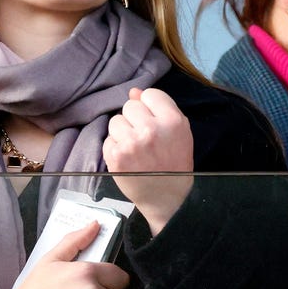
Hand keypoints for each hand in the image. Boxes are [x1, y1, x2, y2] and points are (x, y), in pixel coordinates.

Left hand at [103, 87, 193, 234]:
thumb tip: (134, 91)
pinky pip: (108, 138)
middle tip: (145, 139)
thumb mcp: (179, 132)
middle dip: (135, 120)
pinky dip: (115, 148)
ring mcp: (132, 143)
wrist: (166, 197)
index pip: (150, 94)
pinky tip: (128, 159)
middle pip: (130, 106)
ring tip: (136, 149)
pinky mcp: (116, 156)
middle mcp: (152, 129)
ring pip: (116, 120)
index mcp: (173, 121)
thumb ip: (160, 108)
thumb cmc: (174, 162)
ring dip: (123, 133)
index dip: (150, 108)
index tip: (154, 122)